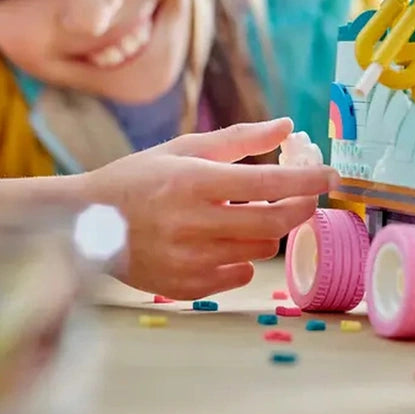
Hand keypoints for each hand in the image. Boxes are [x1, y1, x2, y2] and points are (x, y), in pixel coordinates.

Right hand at [79, 117, 337, 298]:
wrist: (83, 224)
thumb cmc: (138, 179)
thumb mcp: (184, 149)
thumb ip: (240, 138)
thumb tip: (288, 126)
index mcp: (193, 181)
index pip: (268, 182)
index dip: (308, 179)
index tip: (332, 175)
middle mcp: (192, 223)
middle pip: (275, 222)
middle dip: (301, 208)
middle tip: (306, 198)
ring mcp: (188, 260)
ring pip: (262, 248)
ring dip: (267, 230)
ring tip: (246, 215)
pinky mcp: (184, 287)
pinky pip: (240, 273)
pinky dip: (243, 256)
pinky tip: (223, 241)